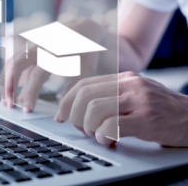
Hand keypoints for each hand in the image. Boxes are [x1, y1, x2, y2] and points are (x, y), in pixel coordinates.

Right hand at [0, 18, 104, 111]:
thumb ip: (71, 92)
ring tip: (5, 100)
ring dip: (6, 80)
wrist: (84, 29)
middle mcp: (41, 45)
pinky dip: (11, 75)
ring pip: (12, 61)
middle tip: (9, 105)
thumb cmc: (87, 52)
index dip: (31, 93)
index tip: (28, 109)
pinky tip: (12, 90)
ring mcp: (33, 43)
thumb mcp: (85, 71)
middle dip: (9, 86)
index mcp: (56, 52)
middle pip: (16, 65)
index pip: (37, 75)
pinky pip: (15, 60)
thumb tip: (59, 118)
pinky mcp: (29, 45)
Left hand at [55, 71, 187, 146]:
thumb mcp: (134, 95)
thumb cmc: (160, 109)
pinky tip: (109, 141)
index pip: (84, 85)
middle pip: (85, 96)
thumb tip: (77, 110)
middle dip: (74, 116)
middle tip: (81, 129)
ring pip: (94, 110)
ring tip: (97, 136)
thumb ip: (109, 98)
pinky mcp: (146, 118)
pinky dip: (103, 137)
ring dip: (89, 127)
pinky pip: (111, 126)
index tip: (61, 116)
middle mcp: (129, 85)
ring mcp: (138, 100)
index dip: (66, 102)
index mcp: (122, 78)